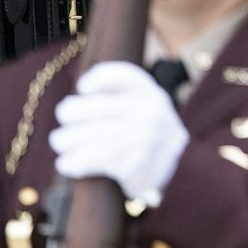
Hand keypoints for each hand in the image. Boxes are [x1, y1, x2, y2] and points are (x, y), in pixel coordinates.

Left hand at [50, 61, 189, 205]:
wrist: (185, 172)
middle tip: (65, 117)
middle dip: (69, 112)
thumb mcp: (152, 107)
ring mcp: (138, 140)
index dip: (98, 78)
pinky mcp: (128, 166)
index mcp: (153, 95)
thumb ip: (125, 97)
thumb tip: (80, 97)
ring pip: (84, 136)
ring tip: (61, 142)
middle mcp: (147, 114)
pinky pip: (87, 161)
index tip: (83, 87)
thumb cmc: (155, 136)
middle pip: (93, 107)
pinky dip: (71, 163)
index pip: (123, 76)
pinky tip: (66, 163)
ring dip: (64, 141)